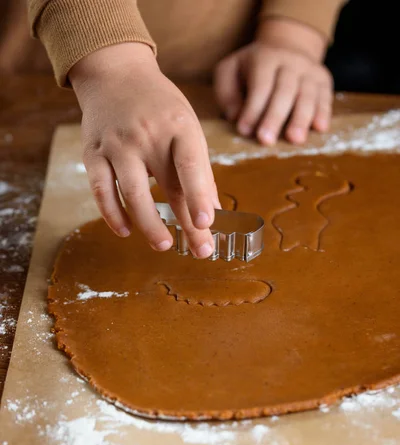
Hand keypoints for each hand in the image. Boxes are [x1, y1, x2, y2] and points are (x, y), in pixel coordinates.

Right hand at [69, 43, 218, 257]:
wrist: (115, 73)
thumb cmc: (160, 107)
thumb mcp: (187, 128)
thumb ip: (199, 171)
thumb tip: (213, 214)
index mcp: (179, 126)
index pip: (192, 166)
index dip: (200, 197)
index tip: (207, 223)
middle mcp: (147, 134)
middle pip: (167, 186)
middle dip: (185, 223)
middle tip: (200, 250)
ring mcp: (117, 144)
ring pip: (132, 193)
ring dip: (149, 224)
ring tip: (163, 245)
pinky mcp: (93, 153)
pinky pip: (102, 191)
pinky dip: (113, 214)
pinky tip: (126, 231)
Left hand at [214, 19, 332, 144]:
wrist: (287, 46)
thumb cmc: (252, 69)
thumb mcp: (230, 71)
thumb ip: (227, 93)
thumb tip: (234, 117)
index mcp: (264, 58)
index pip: (260, 85)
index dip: (252, 109)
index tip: (244, 131)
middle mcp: (290, 61)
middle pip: (284, 90)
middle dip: (274, 117)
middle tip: (266, 140)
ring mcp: (310, 70)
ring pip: (307, 94)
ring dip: (301, 118)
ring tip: (295, 139)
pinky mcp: (323, 81)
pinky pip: (325, 97)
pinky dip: (323, 113)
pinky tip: (320, 128)